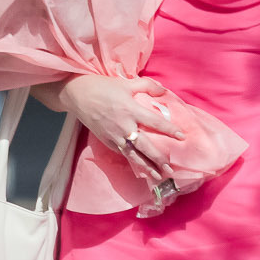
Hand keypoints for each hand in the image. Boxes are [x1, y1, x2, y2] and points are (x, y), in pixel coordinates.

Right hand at [57, 74, 187, 184]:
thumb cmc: (103, 86)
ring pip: (133, 155)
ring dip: (146, 166)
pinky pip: (122, 153)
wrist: (77, 95)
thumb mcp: (127, 83)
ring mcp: (113, 135)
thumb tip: (163, 91)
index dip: (169, 130)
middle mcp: (124, 125)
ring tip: (157, 176)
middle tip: (169, 169)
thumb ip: (147, 86)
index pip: (155, 122)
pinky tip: (140, 167)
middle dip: (158, 158)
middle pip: (145, 146)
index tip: (182, 137)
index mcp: (131, 110)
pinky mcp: (106, 140)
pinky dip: (132, 161)